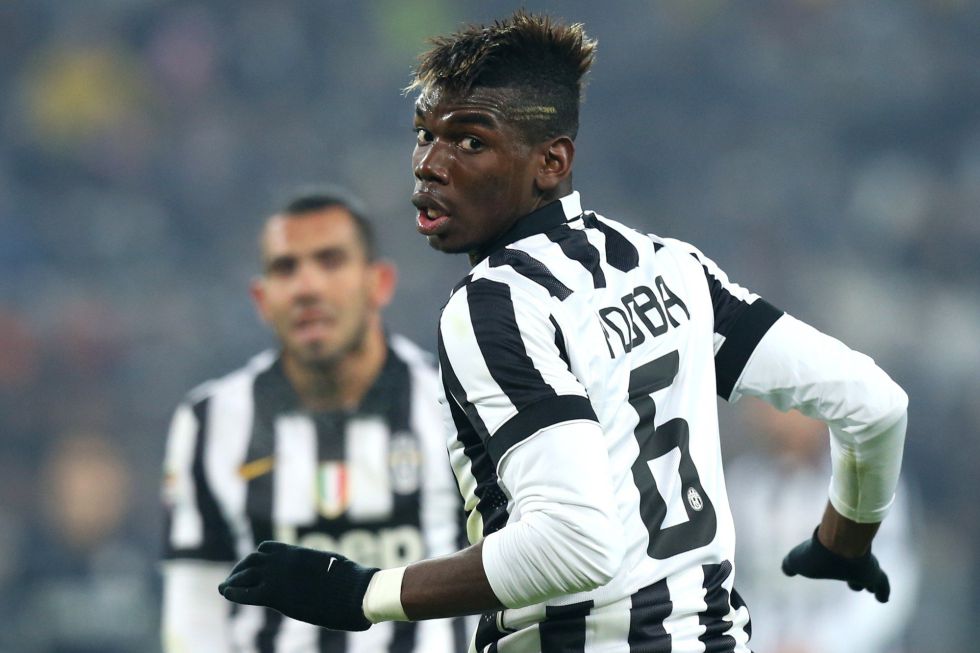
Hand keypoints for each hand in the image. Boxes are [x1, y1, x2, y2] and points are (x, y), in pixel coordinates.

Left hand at [218, 541, 378, 629]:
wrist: (353, 591)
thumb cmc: (351, 581)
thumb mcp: (332, 565)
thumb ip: (318, 566)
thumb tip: (326, 568)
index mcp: (297, 553)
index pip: (267, 549)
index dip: (256, 558)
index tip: (250, 567)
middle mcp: (283, 560)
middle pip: (252, 560)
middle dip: (240, 569)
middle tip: (232, 580)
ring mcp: (277, 576)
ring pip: (246, 574)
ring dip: (234, 580)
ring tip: (226, 588)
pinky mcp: (274, 594)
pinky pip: (246, 593)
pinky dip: (234, 592)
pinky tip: (227, 594)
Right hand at [781, 527, 889, 602]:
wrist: (836, 544)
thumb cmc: (816, 553)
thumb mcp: (796, 559)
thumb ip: (790, 565)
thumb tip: (787, 570)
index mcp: (833, 558)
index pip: (836, 565)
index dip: (832, 570)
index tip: (831, 573)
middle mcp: (850, 560)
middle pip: (854, 571)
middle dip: (855, 579)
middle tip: (855, 585)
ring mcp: (864, 565)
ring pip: (871, 576)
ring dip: (871, 584)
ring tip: (873, 591)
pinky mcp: (873, 573)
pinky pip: (881, 584)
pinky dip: (882, 592)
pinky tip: (883, 599)